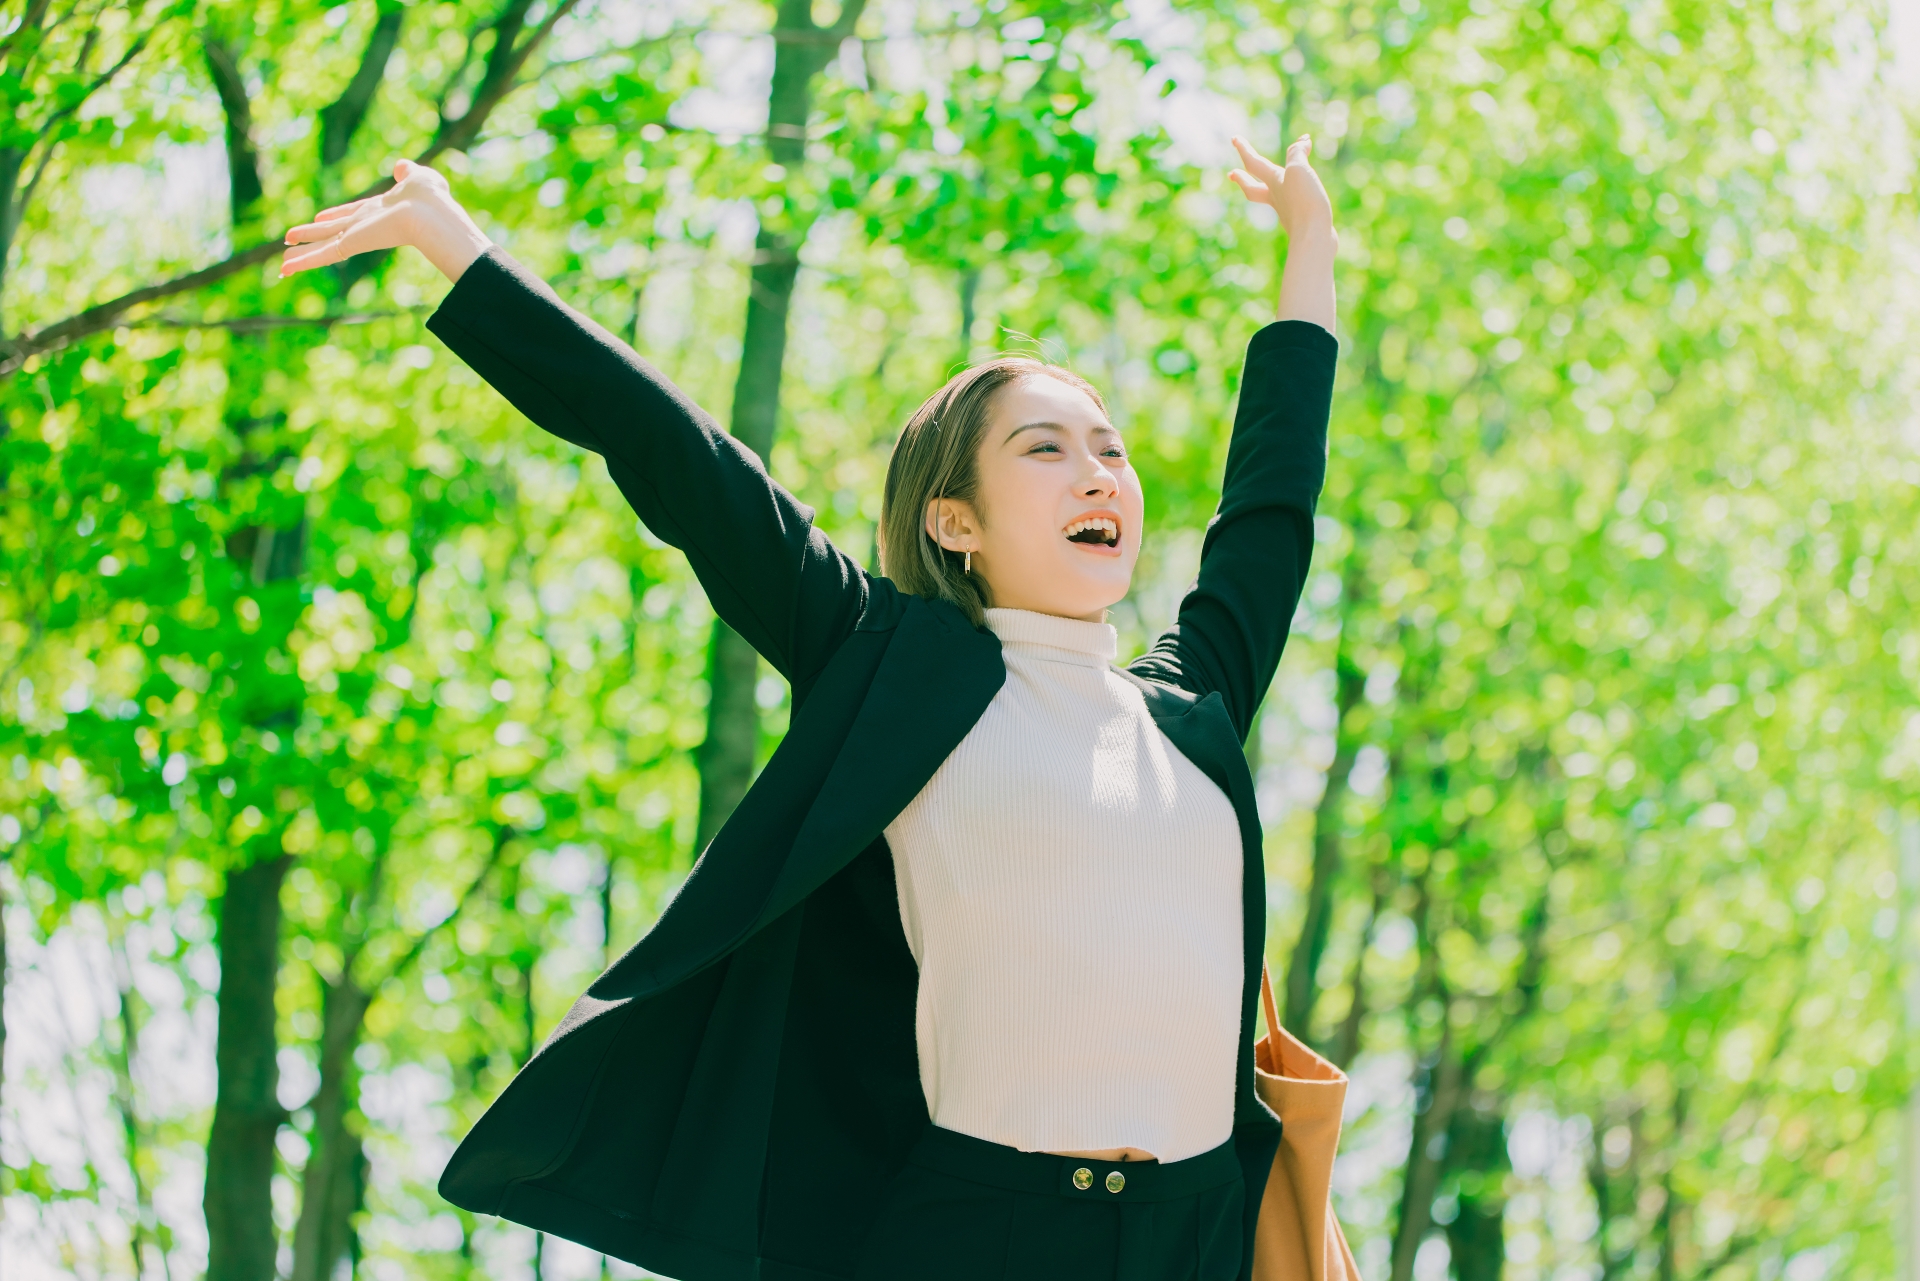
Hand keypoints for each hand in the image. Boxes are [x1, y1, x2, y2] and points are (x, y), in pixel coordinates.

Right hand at [281, 159, 491, 283]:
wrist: (429, 213)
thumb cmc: (428, 197)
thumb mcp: (417, 177)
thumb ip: (408, 172)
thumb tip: (402, 166)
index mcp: (379, 209)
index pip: (351, 214)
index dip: (335, 214)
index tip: (320, 217)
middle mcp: (364, 225)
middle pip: (331, 231)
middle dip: (311, 235)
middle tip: (292, 240)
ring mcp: (356, 236)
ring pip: (322, 247)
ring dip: (301, 254)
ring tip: (283, 264)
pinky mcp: (351, 245)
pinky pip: (322, 255)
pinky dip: (302, 262)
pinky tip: (285, 268)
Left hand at [1229, 135, 1334, 242]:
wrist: (1313, 237)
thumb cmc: (1304, 202)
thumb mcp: (1298, 170)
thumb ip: (1297, 154)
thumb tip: (1303, 142)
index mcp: (1274, 183)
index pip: (1253, 163)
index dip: (1243, 149)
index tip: (1234, 138)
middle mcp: (1277, 198)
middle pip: (1253, 187)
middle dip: (1242, 178)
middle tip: (1231, 173)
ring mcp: (1288, 212)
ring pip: (1272, 198)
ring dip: (1267, 189)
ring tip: (1268, 186)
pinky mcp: (1301, 222)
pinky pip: (1292, 207)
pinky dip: (1292, 199)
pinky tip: (1298, 201)